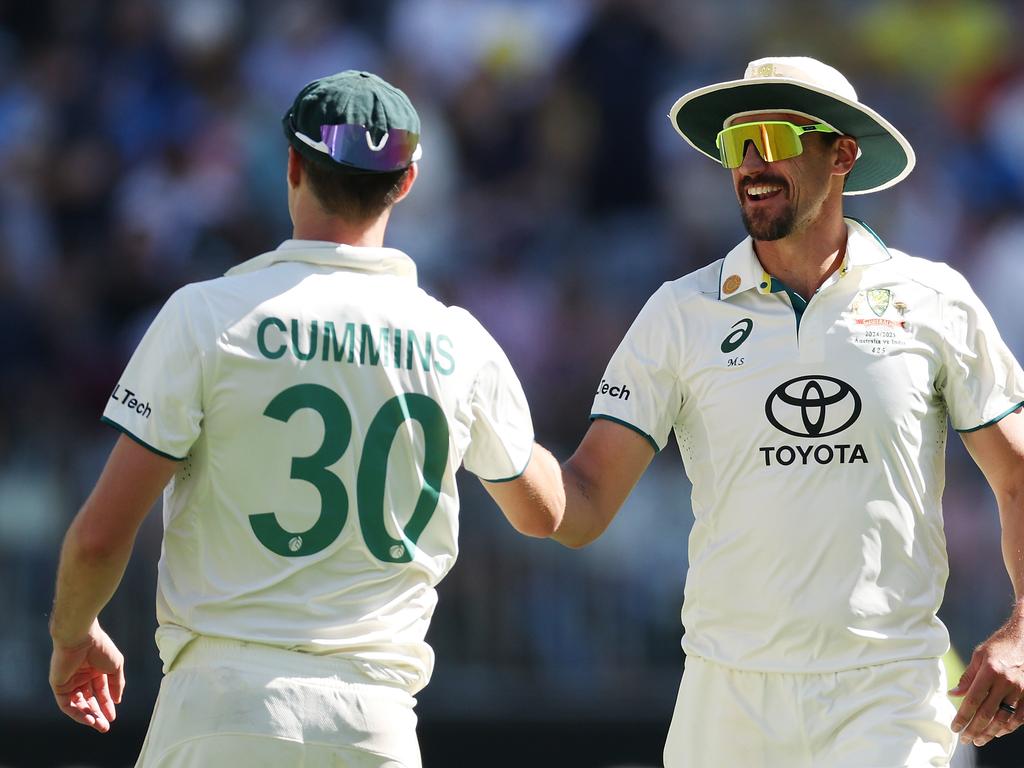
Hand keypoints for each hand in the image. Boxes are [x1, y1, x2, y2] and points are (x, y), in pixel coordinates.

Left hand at [49, 621, 124, 732]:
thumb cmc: (100, 648)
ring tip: (99, 725)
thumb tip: (117, 700)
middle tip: (105, 726)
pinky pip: (67, 704)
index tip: (113, 716)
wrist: (81, 638)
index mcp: (95, 669)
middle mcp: (82, 676)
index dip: (107, 704)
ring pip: (78, 704)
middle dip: (98, 713)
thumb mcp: (115, 666)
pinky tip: (89, 719)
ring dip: (88, 716)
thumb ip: (116, 684)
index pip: (101, 691)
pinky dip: (77, 713)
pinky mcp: (59, 686)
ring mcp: (70, 682)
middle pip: (90, 700)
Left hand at [950, 621, 1023, 746]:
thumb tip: (953, 695)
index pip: (973, 700)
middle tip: (965, 739)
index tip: (955, 727)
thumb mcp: (978, 656)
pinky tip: (999, 732)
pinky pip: (1020, 716)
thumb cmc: (998, 646)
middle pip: (988, 713)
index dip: (963, 716)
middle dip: (975, 729)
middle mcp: (1006, 682)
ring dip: (991, 732)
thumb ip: (967, 678)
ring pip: (1004, 718)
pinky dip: (1009, 727)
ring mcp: (1020, 689)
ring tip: (979, 740)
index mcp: (990, 671)